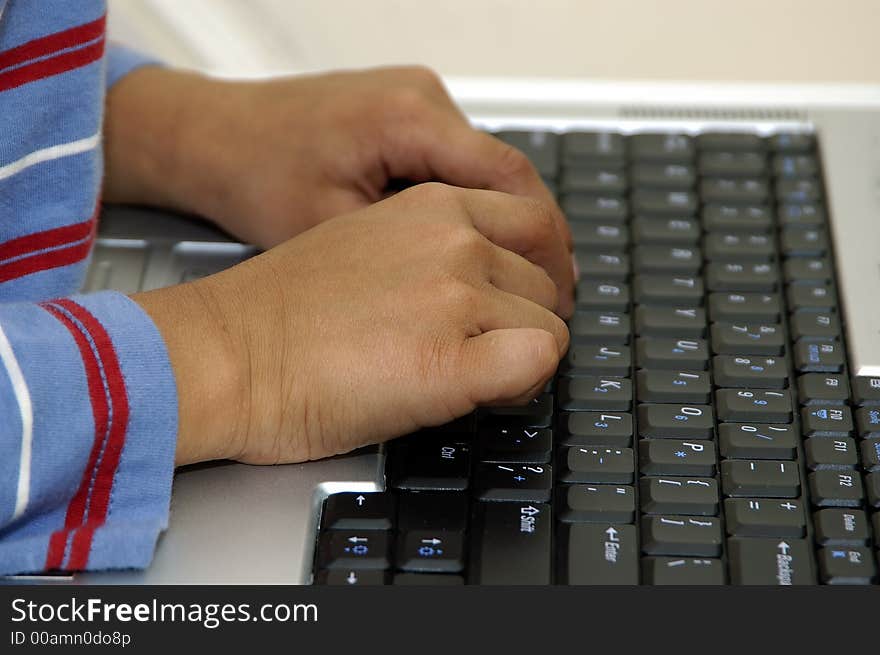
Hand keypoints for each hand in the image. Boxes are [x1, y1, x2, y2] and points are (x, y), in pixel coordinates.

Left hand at [102, 65, 571, 277]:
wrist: (208, 136)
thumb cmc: (254, 175)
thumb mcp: (335, 231)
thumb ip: (412, 258)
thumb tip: (472, 300)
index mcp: (409, 119)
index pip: (510, 179)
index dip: (544, 241)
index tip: (556, 289)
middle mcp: (421, 99)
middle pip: (509, 175)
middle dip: (535, 239)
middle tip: (550, 298)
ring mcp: (413, 102)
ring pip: (486, 174)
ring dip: (507, 227)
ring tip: (519, 285)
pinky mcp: (401, 116)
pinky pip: (457, 166)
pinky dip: (475, 210)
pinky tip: (476, 254)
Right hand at [133, 184, 570, 464]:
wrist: (225, 355)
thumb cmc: (276, 314)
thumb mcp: (367, 244)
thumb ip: (431, 250)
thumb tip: (481, 284)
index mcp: (432, 205)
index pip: (535, 227)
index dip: (535, 275)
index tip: (521, 305)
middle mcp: (453, 240)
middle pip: (547, 282)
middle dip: (529, 320)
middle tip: (490, 350)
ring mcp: (455, 294)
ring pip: (550, 326)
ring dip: (523, 355)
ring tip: (470, 374)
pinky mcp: (451, 358)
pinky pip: (538, 361)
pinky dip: (524, 383)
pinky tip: (482, 392)